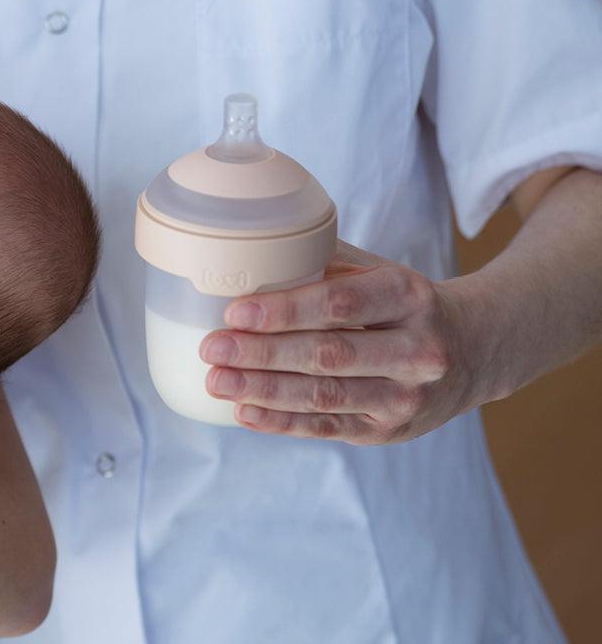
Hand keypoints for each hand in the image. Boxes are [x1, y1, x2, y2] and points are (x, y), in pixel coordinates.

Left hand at [198, 240, 482, 443]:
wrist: (476, 350)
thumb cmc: (402, 304)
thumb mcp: (379, 271)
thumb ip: (322, 264)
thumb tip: (246, 257)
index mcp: (409, 296)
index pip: (341, 304)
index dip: (285, 310)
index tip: (235, 312)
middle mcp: (416, 350)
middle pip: (328, 355)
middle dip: (262, 353)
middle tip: (212, 347)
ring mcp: (406, 396)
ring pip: (325, 396)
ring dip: (263, 390)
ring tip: (217, 380)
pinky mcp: (389, 430)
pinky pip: (327, 427)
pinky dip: (281, 422)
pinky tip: (243, 412)